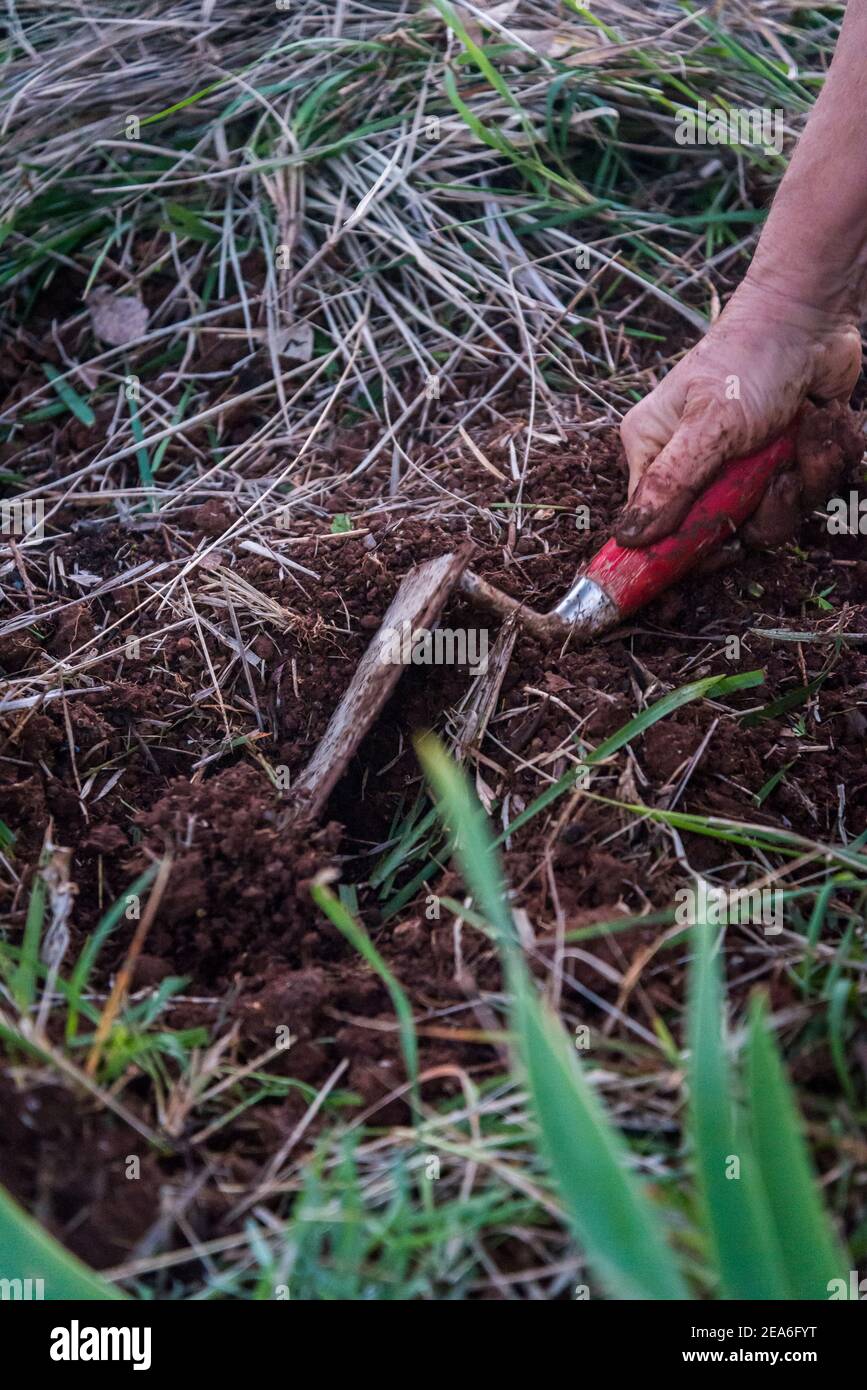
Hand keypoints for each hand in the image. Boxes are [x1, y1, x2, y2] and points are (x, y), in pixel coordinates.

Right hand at [616, 281, 861, 547]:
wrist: (814, 318)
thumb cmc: (749, 360)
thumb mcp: (708, 427)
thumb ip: (671, 487)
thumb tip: (628, 539)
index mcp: (655, 452)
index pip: (653, 526)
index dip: (681, 550)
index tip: (717, 553)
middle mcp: (692, 465)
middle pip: (718, 532)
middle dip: (761, 509)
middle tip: (776, 479)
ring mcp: (740, 466)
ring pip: (768, 518)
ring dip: (802, 479)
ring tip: (810, 434)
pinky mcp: (781, 463)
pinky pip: (804, 494)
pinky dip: (823, 461)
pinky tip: (823, 422)